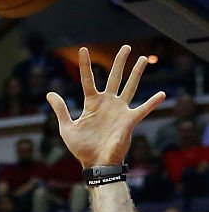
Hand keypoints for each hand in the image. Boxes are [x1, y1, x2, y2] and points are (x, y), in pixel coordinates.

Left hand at [46, 45, 165, 167]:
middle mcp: (107, 103)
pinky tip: (162, 94)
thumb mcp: (67, 128)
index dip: (85, 65)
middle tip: (126, 47)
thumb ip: (61, 110)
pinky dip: (152, 103)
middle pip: (114, 77)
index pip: (88, 80)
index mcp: (92, 103)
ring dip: (137, 73)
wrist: (95, 164)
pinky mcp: (129, 121)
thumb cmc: (82, 148)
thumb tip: (49, 93)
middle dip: (120, 62)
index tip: (83, 49)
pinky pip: (143, 110)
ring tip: (143, 58)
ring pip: (130, 87)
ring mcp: (119, 111)